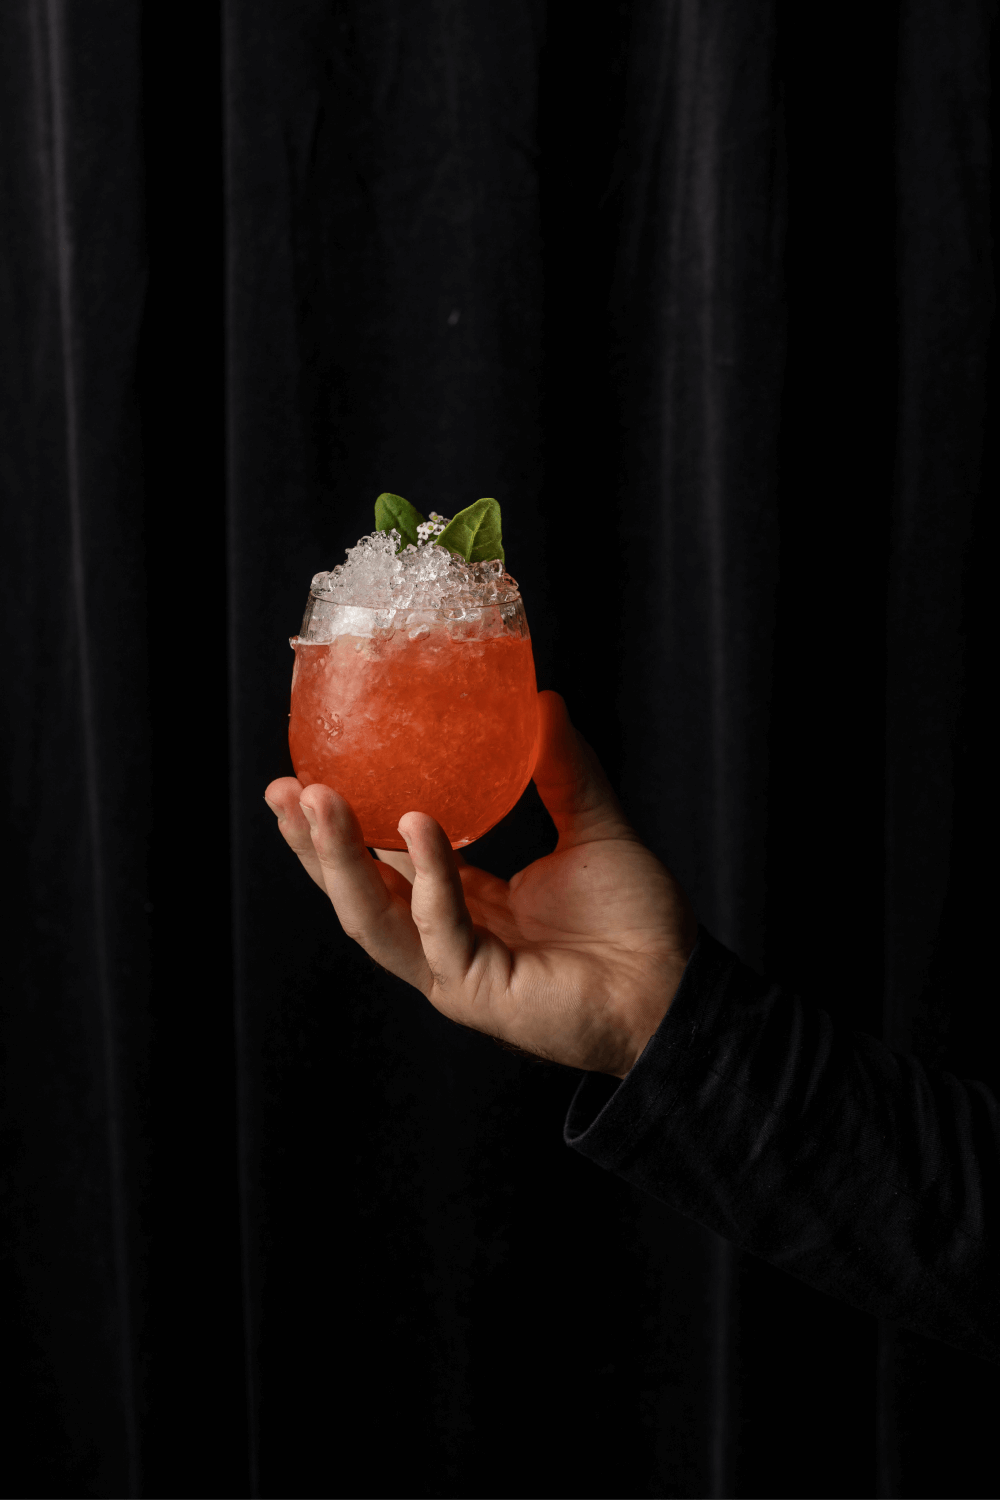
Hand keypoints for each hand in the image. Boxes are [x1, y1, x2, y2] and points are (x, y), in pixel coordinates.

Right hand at [264, 692, 696, 1076]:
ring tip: (314, 801)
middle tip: (284, 788)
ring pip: (374, 917)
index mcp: (464, 905)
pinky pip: (438, 928)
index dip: (345, 824)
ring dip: (339, 859)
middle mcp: (446, 939)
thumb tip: (542, 699)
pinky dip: (425, 875)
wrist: (676, 991)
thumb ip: (564, 771)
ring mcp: (455, 970)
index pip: (385, 864)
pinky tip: (415, 824)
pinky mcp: (477, 991)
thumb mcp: (593, 830)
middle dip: (315, 843)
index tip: (311, 772)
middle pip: (360, 892)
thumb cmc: (638, 926)